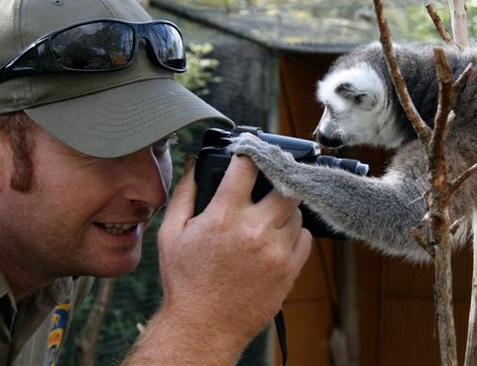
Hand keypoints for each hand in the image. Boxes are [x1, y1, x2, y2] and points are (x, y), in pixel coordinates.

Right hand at [126, 148, 310, 363]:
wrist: (203, 327)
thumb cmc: (184, 281)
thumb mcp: (171, 233)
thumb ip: (185, 193)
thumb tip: (195, 164)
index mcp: (223, 216)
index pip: (247, 166)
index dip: (250, 151)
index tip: (251, 149)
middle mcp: (254, 230)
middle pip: (284, 185)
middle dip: (276, 180)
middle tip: (266, 185)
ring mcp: (276, 251)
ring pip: (296, 211)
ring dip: (284, 207)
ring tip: (266, 216)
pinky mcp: (289, 271)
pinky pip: (305, 237)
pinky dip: (295, 231)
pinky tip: (276, 237)